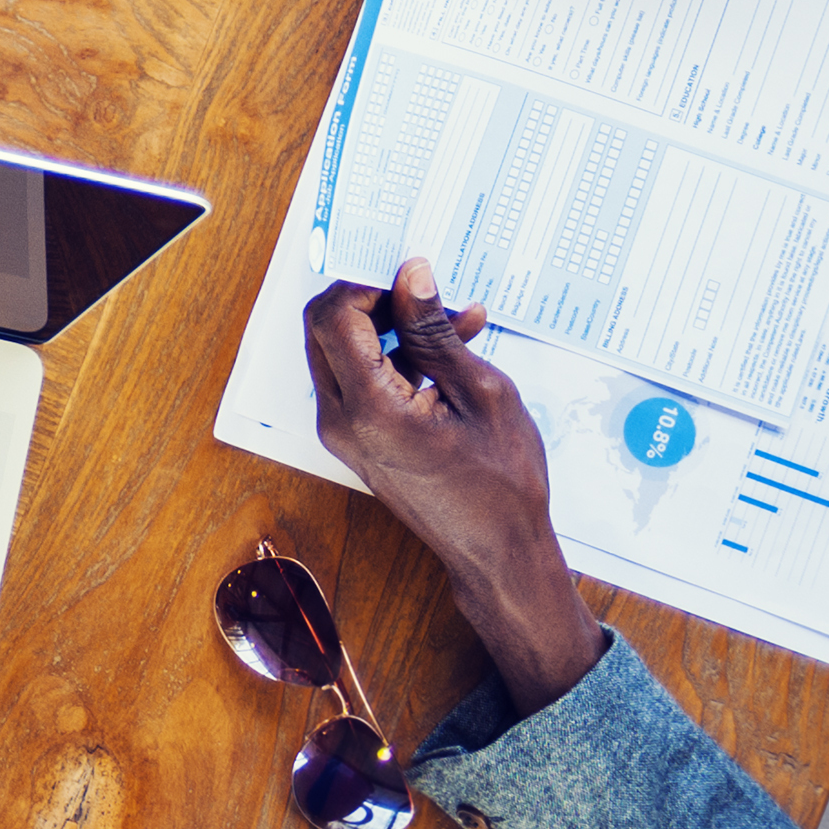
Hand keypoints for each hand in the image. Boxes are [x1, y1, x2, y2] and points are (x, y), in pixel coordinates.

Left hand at [302, 262, 601, 711]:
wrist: (499, 553)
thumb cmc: (503, 484)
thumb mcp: (481, 392)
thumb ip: (434, 331)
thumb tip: (410, 274)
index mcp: (368, 408)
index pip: (334, 316)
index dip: (368, 285)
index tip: (412, 279)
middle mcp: (340, 419)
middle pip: (325, 329)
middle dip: (374, 302)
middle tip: (428, 298)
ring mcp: (342, 432)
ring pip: (340, 352)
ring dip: (389, 330)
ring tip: (456, 325)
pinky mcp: (355, 440)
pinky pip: (358, 380)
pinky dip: (393, 359)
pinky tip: (448, 354)